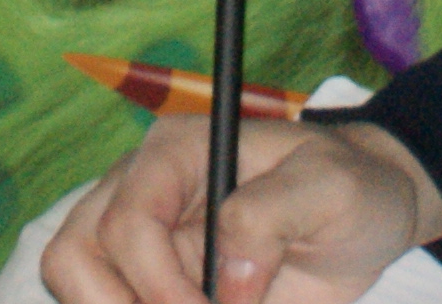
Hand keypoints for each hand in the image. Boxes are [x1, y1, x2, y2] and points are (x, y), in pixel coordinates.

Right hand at [37, 115, 441, 303]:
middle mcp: (142, 190)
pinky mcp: (154, 278)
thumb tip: (228, 278)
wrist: (367, 216)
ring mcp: (143, 239)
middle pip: (74, 255)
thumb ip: (272, 215)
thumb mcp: (331, 188)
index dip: (156, 285)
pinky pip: (113, 303)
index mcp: (176, 152)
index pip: (127, 221)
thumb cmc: (350, 188)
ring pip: (77, 285)